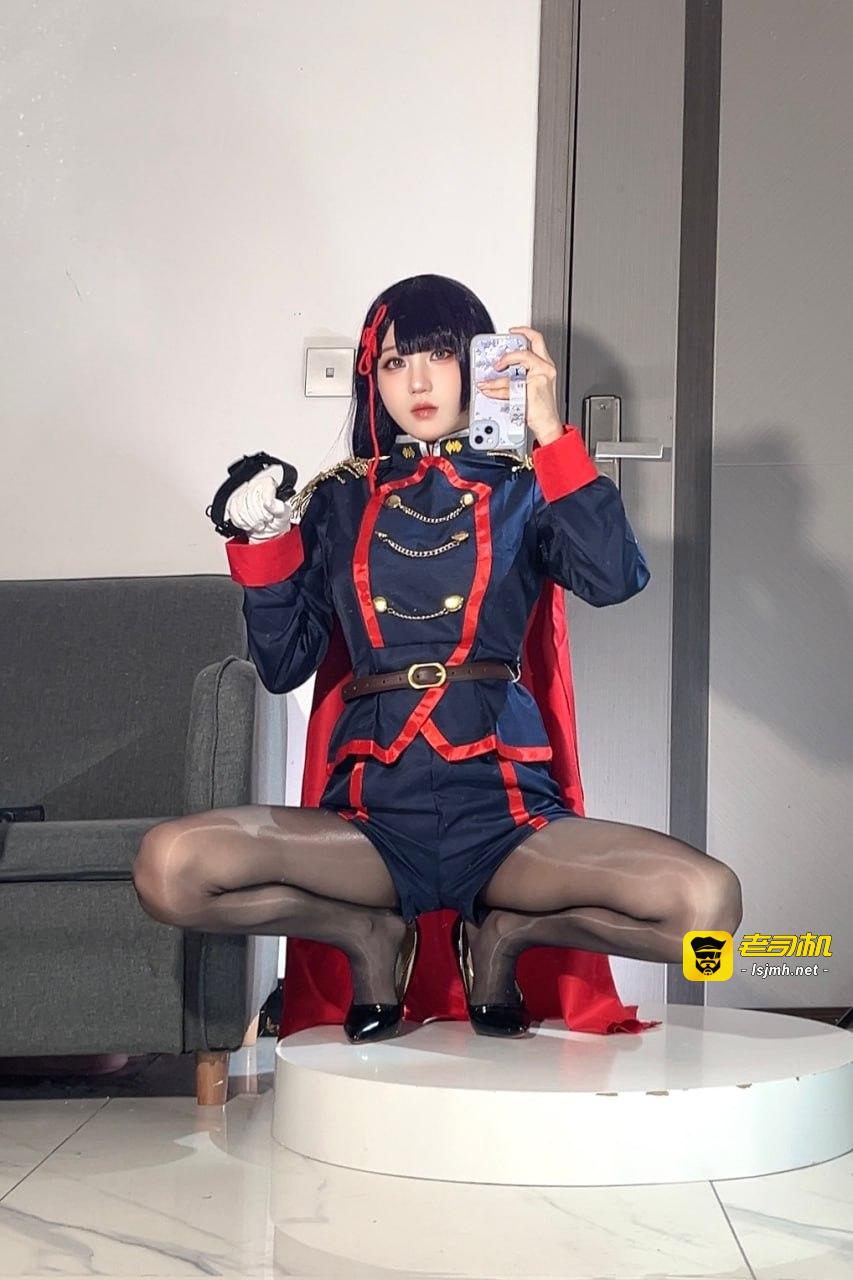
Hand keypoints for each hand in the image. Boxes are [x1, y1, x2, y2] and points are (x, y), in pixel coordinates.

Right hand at [224, 463, 291, 541]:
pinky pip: (233, 512)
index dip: (266, 507)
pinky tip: (248, 525)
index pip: (263, 491)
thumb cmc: (278, 519)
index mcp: (268, 483)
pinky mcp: (234, 503)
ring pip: (241, 507)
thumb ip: (278, 507)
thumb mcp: (284, 513)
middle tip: (264, 522)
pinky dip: (241, 523)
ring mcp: (243, 494)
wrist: (270, 530)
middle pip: (250, 499)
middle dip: (258, 516)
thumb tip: (269, 502)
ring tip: (258, 525)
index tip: (269, 516)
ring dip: (250, 521)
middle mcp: (254, 486)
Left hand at [475, 326, 564, 444]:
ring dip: (496, 379)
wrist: (547, 425)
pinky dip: (497, 390)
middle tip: (497, 364)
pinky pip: (511, 387)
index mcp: (546, 365)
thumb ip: (516, 377)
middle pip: (525, 351)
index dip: (525, 331)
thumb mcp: (529, 387)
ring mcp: (540, 378)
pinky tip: (491, 392)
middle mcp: (545, 369)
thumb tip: (495, 375)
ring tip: (486, 383)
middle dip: (507, 356)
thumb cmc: (539, 408)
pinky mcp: (533, 389)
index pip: (537, 340)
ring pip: (513, 372)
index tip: (512, 331)